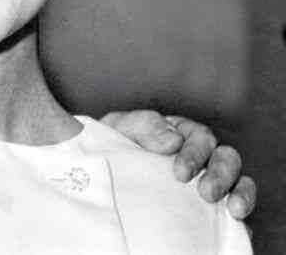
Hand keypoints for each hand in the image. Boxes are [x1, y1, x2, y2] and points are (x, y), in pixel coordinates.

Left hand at [100, 110, 255, 219]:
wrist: (102, 178)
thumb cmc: (112, 148)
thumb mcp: (120, 129)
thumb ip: (144, 125)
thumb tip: (174, 139)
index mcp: (180, 133)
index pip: (199, 136)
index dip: (195, 152)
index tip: (180, 173)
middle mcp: (200, 155)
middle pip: (225, 156)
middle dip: (220, 173)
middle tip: (206, 192)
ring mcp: (209, 180)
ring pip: (238, 179)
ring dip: (239, 191)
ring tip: (233, 209)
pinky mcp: (213, 208)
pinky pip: (237, 206)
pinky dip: (243, 209)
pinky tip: (236, 219)